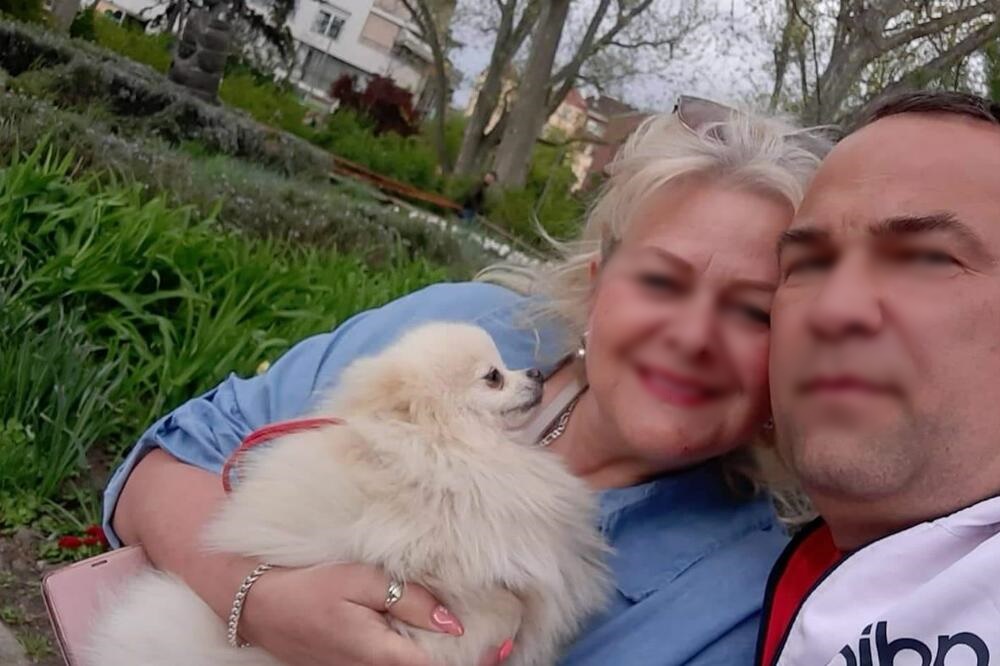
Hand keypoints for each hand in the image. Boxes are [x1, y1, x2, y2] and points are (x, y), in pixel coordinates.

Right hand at [239, 562, 513, 665]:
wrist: (260, 606)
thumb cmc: (312, 587)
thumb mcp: (362, 581)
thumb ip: (409, 599)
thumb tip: (454, 622)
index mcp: (379, 653)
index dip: (475, 661)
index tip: (505, 646)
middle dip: (468, 664)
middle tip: (503, 648)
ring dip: (446, 663)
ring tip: (485, 649)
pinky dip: (419, 662)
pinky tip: (439, 649)